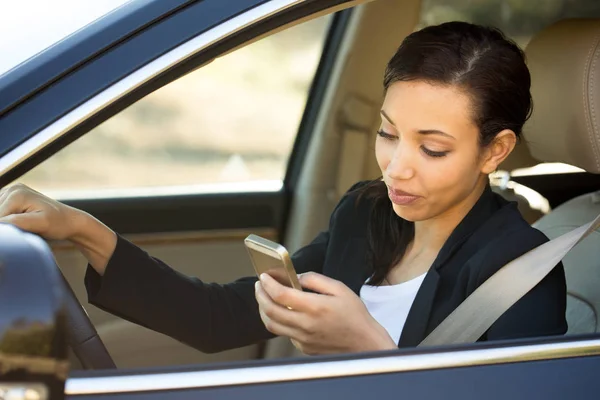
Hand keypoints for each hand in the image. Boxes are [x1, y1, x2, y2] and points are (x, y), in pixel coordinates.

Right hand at [0, 183, 116, 274]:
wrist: (70, 220)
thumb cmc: (59, 224)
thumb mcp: (40, 224)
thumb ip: (16, 222)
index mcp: (16, 194)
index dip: (4, 232)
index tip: (20, 235)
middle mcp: (12, 189)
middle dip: (6, 228)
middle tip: (25, 231)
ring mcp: (11, 192)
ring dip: (6, 225)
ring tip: (25, 228)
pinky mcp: (11, 198)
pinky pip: (1, 212)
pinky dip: (6, 222)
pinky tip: (20, 225)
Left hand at [255, 271, 396, 354]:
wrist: (365, 343)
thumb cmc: (355, 314)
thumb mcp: (339, 288)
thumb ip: (315, 279)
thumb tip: (295, 277)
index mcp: (315, 307)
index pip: (281, 294)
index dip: (268, 284)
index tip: (264, 276)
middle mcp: (306, 325)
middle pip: (270, 310)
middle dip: (260, 295)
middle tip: (259, 285)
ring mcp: (303, 339)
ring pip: (272, 324)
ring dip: (263, 309)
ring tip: (264, 297)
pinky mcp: (303, 347)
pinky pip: (284, 333)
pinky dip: (278, 320)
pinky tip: (283, 311)